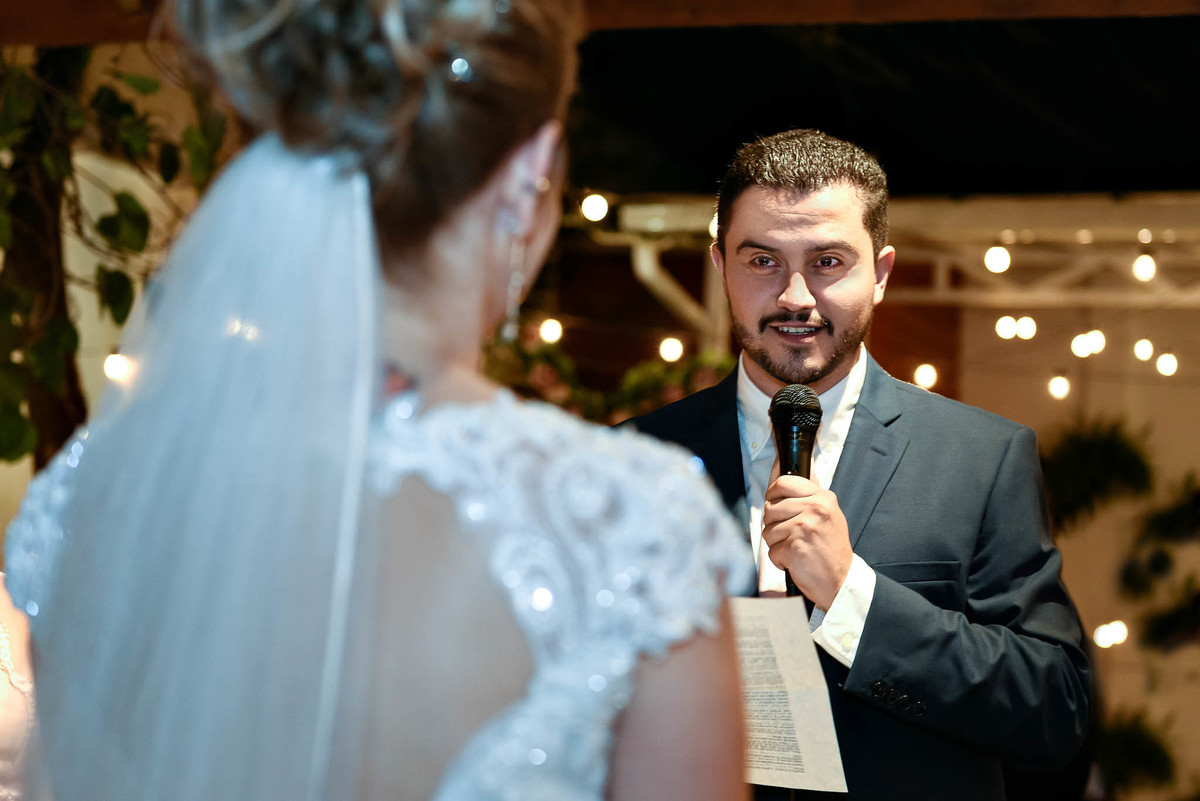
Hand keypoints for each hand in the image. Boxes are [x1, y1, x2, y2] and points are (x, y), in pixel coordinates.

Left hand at [762, 458, 852, 609]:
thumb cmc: (831, 548)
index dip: (772, 493)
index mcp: (823, 498)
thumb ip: (807, 495)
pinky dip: (780, 560)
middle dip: (774, 524)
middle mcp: (815, 509)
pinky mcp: (794, 547)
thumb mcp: (828, 513)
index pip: (784, 482)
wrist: (841, 580)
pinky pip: (771, 551)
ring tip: (795, 548)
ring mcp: (804, 528)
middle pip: (770, 508)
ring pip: (768, 530)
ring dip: (777, 543)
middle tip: (790, 534)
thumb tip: (780, 470)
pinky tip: (796, 560)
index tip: (773, 501)